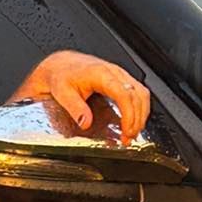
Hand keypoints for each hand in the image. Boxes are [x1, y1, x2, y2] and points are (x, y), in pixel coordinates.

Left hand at [12, 50, 150, 143]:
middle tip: (129, 137)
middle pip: (137, 95)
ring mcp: (119, 74)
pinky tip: (134, 120)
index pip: (123, 94)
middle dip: (137, 119)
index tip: (126, 130)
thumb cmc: (61, 75)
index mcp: (101, 74)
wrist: (60, 64)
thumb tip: (86, 123)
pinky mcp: (121, 78)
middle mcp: (114, 72)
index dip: (129, 114)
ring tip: (133, 132)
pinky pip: (138, 92)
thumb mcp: (62, 93)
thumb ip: (75, 108)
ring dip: (141, 114)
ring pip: (141, 93)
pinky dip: (139, 108)